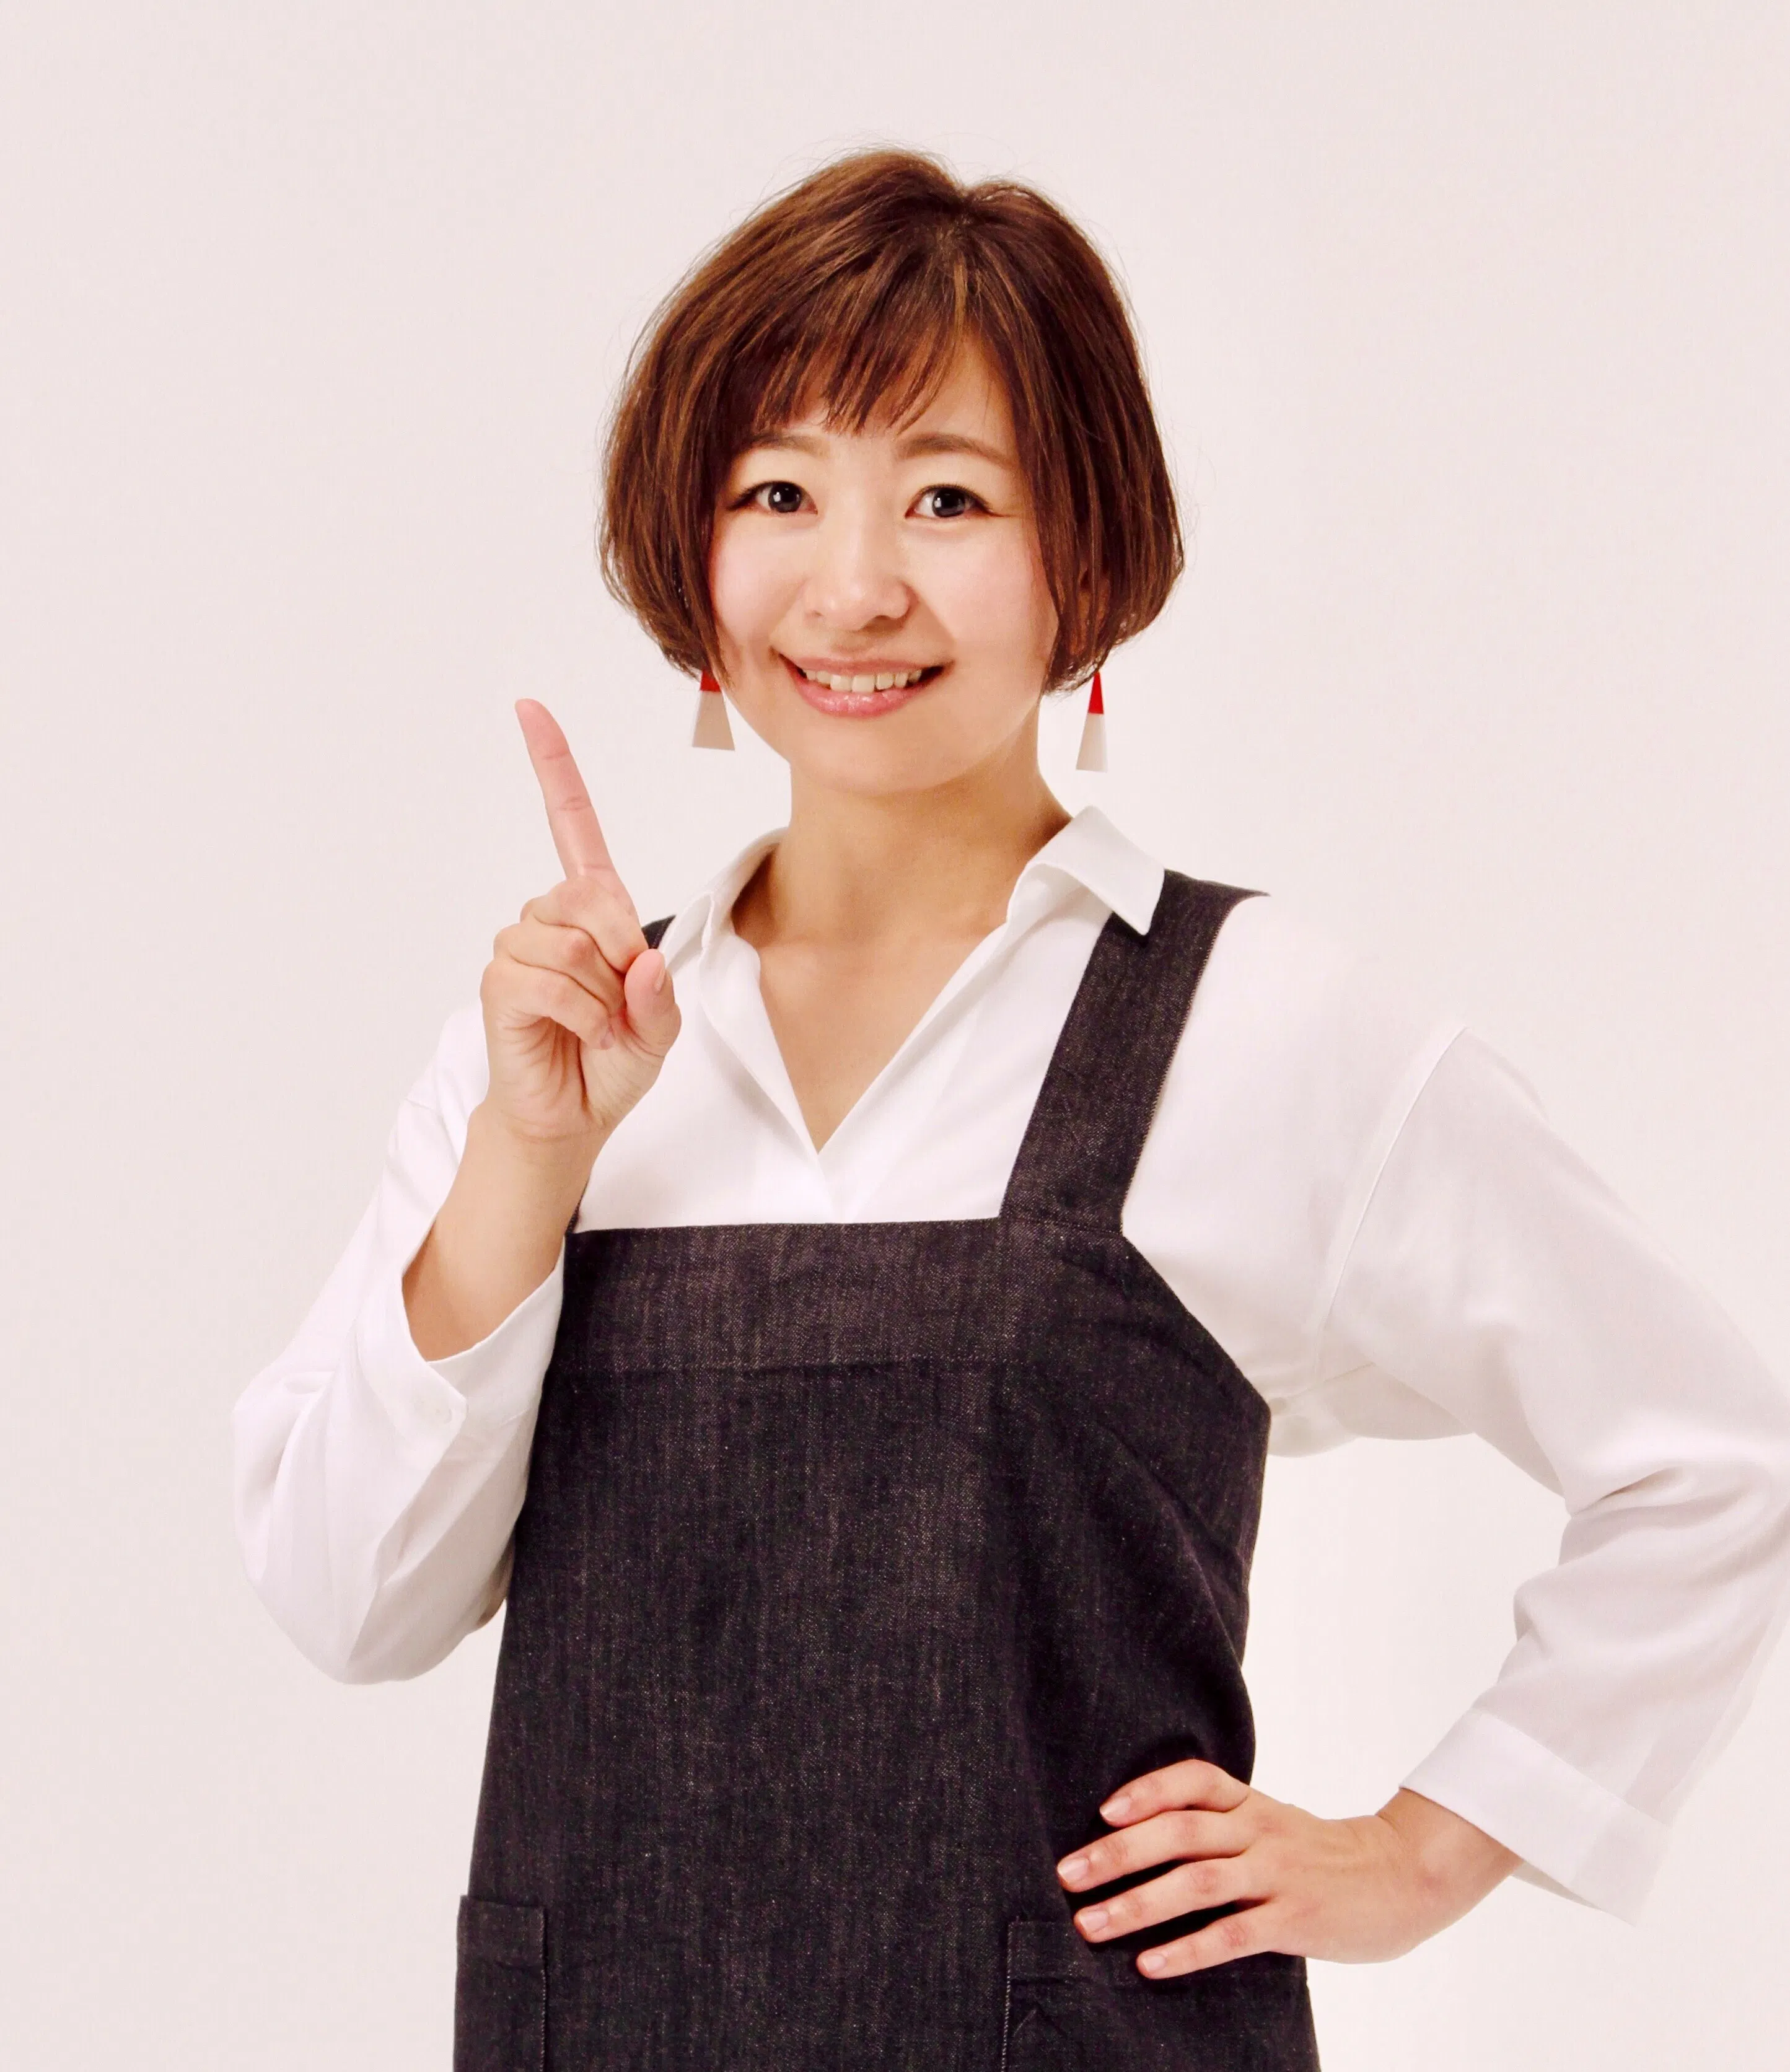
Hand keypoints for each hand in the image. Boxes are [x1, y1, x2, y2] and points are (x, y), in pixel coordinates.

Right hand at [478, 699, 680, 1153]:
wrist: (572, 1117)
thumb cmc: (613, 1063)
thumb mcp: (661, 1029)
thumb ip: (660, 995)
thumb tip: (642, 961)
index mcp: (592, 911)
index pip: (572, 826)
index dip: (553, 767)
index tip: (529, 709)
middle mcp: (549, 917)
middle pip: (593, 896)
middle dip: (623, 954)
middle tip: (622, 1002)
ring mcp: (518, 946)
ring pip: (574, 944)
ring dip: (603, 995)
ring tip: (597, 1025)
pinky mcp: (499, 980)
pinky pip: (550, 977)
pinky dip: (581, 1012)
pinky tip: (580, 1033)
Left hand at [1055, 1765, 1517, 1977]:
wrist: (1401, 1877)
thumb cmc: (1320, 1854)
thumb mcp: (1271, 1824)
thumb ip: (1220, 1826)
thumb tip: (1141, 1837)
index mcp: (1250, 1803)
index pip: (1192, 1779)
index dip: (1145, 1790)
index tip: (1102, 1810)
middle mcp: (1258, 1830)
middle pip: (1179, 1831)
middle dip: (1117, 1853)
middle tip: (1068, 1875)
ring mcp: (1277, 1874)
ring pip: (1197, 1881)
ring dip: (1137, 1904)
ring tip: (1091, 1925)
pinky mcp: (1295, 1918)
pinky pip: (1233, 1934)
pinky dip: (1187, 1948)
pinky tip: (1150, 1963)